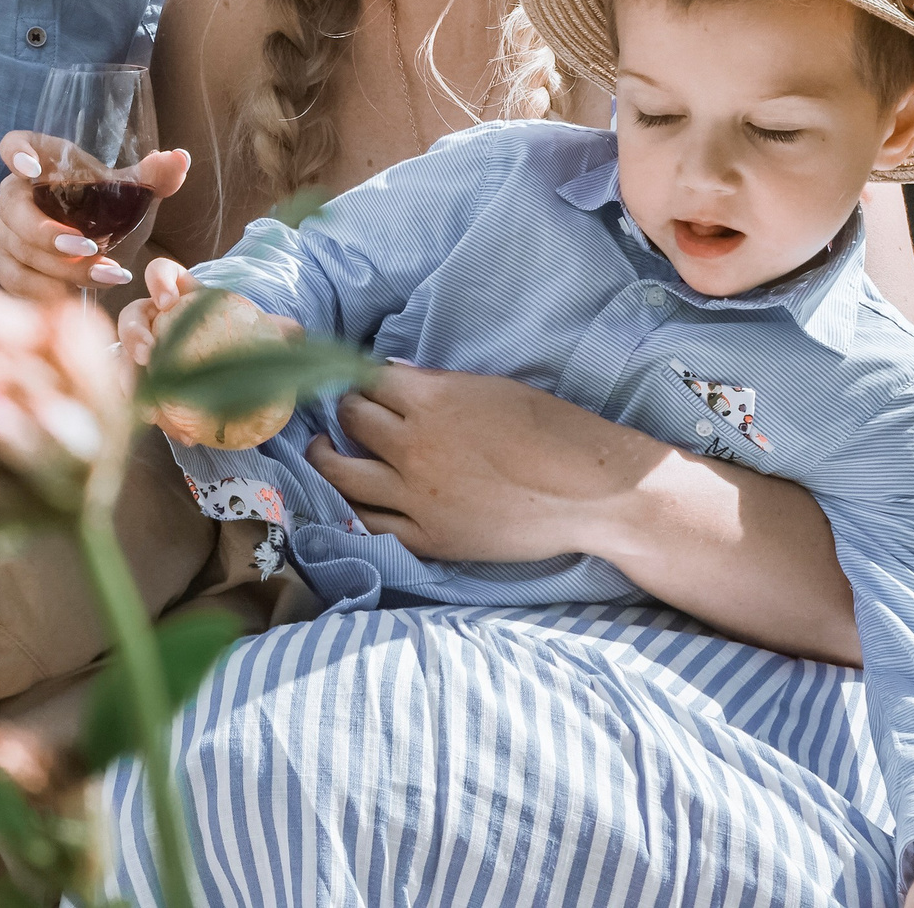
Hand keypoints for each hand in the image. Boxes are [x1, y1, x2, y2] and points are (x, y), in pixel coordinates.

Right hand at [0, 129, 187, 296]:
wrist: (104, 249)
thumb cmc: (111, 210)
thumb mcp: (135, 194)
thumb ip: (155, 176)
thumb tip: (179, 158)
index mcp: (44, 164)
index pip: (14, 144)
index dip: (16, 153)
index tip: (32, 169)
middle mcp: (16, 195)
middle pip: (13, 209)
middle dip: (46, 233)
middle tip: (86, 247)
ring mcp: (7, 233)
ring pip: (18, 249)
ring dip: (60, 267)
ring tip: (105, 275)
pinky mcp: (8, 266)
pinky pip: (14, 279)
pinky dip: (46, 290)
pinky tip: (79, 295)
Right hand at [116, 258, 299, 446]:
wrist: (225, 375)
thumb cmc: (235, 341)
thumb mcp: (256, 331)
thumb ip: (274, 329)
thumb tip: (295, 333)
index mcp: (178, 297)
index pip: (161, 274)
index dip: (160, 281)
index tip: (170, 300)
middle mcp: (152, 322)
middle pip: (131, 317)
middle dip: (134, 334)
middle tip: (147, 355)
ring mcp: (141, 354)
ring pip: (124, 363)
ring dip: (131, 383)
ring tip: (149, 408)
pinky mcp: (144, 387)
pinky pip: (144, 401)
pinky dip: (163, 420)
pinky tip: (184, 436)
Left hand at [304, 365, 655, 564]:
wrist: (589, 493)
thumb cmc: (552, 430)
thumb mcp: (492, 388)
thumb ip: (435, 382)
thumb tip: (390, 374)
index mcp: (431, 400)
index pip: (367, 380)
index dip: (357, 377)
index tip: (349, 380)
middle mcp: (414, 445)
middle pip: (352, 420)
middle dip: (345, 410)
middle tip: (345, 412)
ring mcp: (417, 496)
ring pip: (343, 473)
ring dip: (327, 456)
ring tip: (324, 451)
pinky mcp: (429, 537)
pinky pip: (372, 522)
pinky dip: (353, 506)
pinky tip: (349, 497)